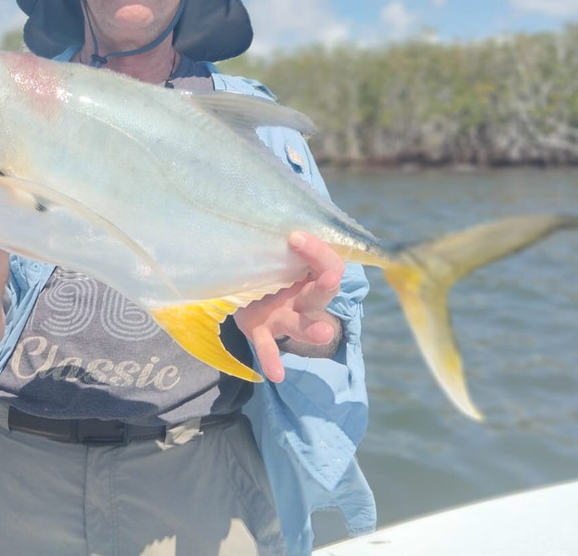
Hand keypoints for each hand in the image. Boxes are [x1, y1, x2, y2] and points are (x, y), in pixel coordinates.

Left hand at [234, 232, 343, 382]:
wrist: (245, 292)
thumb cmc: (267, 264)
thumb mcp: (276, 249)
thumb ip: (279, 236)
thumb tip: (266, 203)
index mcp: (308, 274)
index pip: (327, 263)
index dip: (317, 250)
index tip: (295, 236)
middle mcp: (302, 297)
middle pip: (321, 294)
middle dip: (328, 285)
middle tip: (332, 277)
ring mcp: (284, 317)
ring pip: (302, 324)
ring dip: (313, 330)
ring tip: (324, 334)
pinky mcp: (262, 331)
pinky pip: (269, 347)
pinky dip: (272, 359)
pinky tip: (276, 374)